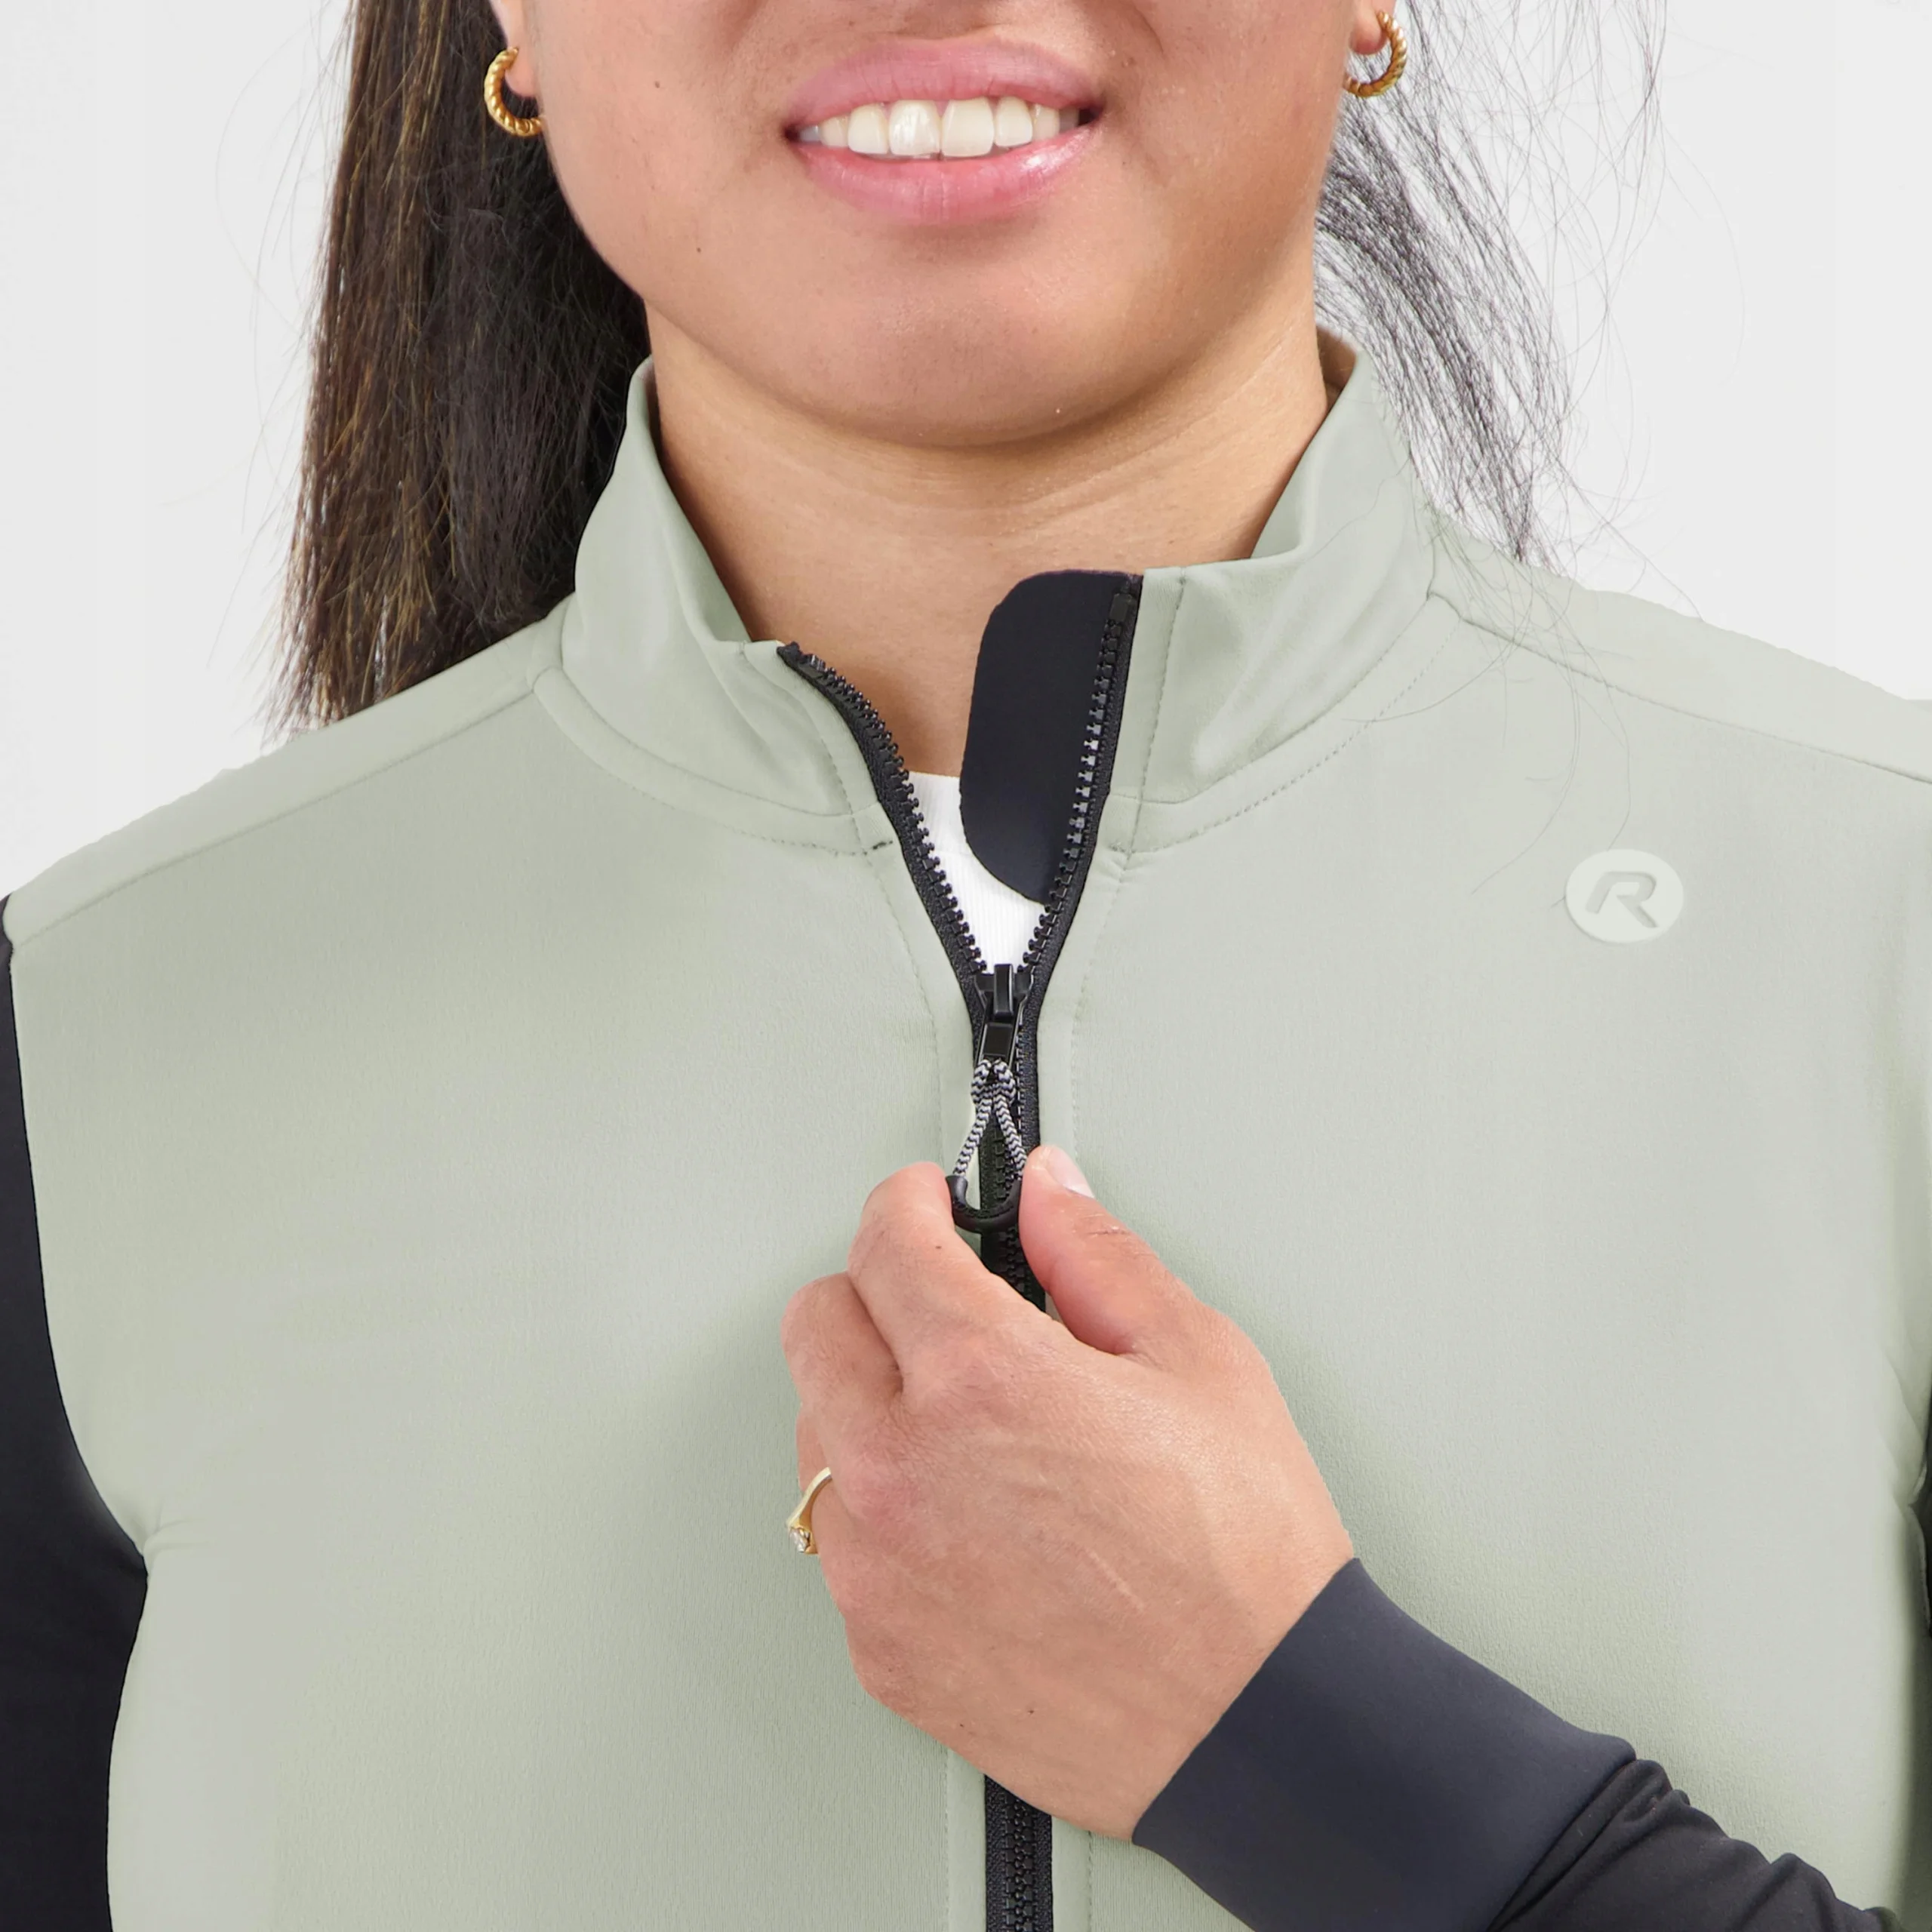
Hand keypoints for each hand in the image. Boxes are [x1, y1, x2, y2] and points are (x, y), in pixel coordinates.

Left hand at [779, 1148, 1352, 1839]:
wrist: (1260, 1733)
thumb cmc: (1244, 1563)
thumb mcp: (1198, 1360)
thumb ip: (1097, 1255)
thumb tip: (1048, 1195)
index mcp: (981, 1377)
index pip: (884, 1242)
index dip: (909, 1203)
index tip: (927, 1204)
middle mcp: (903, 1469)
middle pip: (818, 1325)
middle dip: (877, 1291)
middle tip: (944, 1301)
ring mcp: (878, 1568)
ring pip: (815, 1431)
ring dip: (871, 1399)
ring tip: (971, 1420)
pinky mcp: (879, 1646)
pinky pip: (840, 1538)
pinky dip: (883, 1506)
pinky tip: (968, 1512)